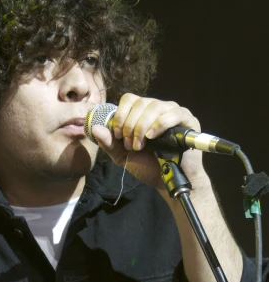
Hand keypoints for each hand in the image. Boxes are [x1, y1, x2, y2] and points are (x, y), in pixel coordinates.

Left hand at [91, 93, 205, 190]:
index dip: (120, 115)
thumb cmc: (148, 167)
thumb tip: (95, 128)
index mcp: (142, 113)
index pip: (129, 99)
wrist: (167, 182)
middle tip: (131, 145)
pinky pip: (174, 113)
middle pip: (140, 102)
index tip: (118, 135)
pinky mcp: (188, 120)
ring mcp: (174, 112)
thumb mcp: (123, 156)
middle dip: (130, 125)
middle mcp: (158, 108)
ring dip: (142, 126)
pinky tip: (152, 137)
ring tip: (140, 145)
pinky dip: (160, 124)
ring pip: (154, 106)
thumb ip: (109, 143)